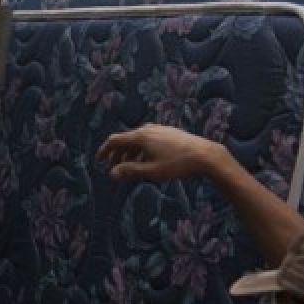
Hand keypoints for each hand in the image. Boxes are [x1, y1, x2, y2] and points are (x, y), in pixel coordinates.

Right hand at [95, 123, 222, 181]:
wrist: (205, 155)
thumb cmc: (178, 164)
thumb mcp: (152, 171)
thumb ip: (130, 171)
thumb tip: (112, 174)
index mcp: (141, 136)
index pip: (115, 140)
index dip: (104, 150)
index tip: (99, 160)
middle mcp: (148, 129)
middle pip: (126, 139)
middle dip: (118, 154)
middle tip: (115, 168)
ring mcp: (159, 129)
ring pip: (138, 139)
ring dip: (130, 152)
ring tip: (131, 166)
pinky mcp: (169, 132)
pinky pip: (148, 139)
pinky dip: (142, 149)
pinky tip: (148, 159)